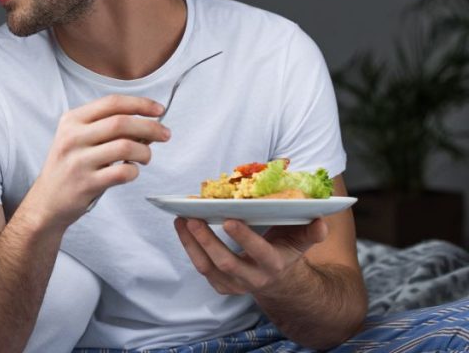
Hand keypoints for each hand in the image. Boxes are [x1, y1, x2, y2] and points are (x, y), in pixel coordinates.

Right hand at [24, 95, 169, 227]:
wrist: (47, 201)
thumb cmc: (69, 167)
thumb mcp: (78, 139)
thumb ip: (106, 128)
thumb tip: (146, 123)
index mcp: (72, 120)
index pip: (112, 103)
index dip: (140, 104)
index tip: (158, 109)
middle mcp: (73, 137)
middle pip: (121, 122)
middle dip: (150, 126)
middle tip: (165, 134)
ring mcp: (78, 161)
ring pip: (125, 146)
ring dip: (144, 151)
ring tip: (145, 157)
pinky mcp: (86, 183)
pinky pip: (122, 172)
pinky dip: (134, 171)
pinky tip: (131, 172)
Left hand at [174, 217, 328, 295]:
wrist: (278, 281)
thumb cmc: (286, 250)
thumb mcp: (301, 241)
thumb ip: (311, 232)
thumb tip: (322, 221)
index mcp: (274, 265)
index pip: (259, 253)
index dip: (244, 238)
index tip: (229, 219)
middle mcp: (253, 279)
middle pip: (226, 262)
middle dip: (207, 240)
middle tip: (193, 218)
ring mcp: (234, 284)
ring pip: (207, 267)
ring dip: (191, 243)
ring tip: (181, 219)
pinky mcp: (220, 285)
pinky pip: (201, 267)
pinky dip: (188, 247)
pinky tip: (182, 226)